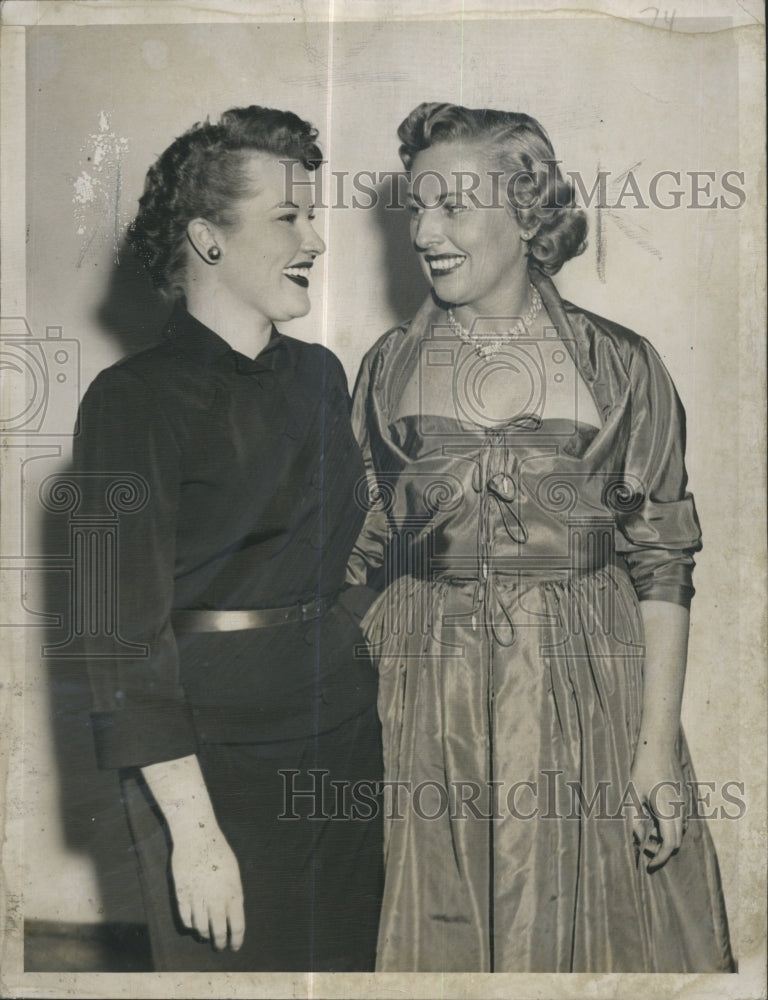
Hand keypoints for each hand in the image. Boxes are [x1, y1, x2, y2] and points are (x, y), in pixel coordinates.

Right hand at [170, 826, 244, 950]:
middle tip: (219, 947)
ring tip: (206, 935)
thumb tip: (232, 915)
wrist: (196, 836)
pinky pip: (186, 918)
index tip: (234, 947)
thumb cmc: (217, 851)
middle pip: (218, 931)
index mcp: (233, 892)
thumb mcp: (233, 872)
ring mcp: (198, 897)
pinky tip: (194, 924)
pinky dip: (190, 925)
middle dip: (219, 943)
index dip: (236, 940)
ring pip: (201, 927)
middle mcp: (216, 898)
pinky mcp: (182, 894)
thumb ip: (234, 893)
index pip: (237, 926)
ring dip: (204, 934)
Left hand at [629, 741, 686, 872]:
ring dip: (664, 836)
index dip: (659, 859)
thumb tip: (637, 841)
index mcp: (667, 810)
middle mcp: (680, 810)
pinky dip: (668, 826)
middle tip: (642, 846)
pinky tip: (653, 816)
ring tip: (644, 827)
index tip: (648, 866)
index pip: (669, 845)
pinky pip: (679, 820)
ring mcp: (684, 804)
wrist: (658, 746)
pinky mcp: (684, 798)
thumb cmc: (642, 769)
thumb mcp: (632, 795)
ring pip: (678, 831)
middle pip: (675, 842)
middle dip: (660, 849)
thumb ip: (634, 820)